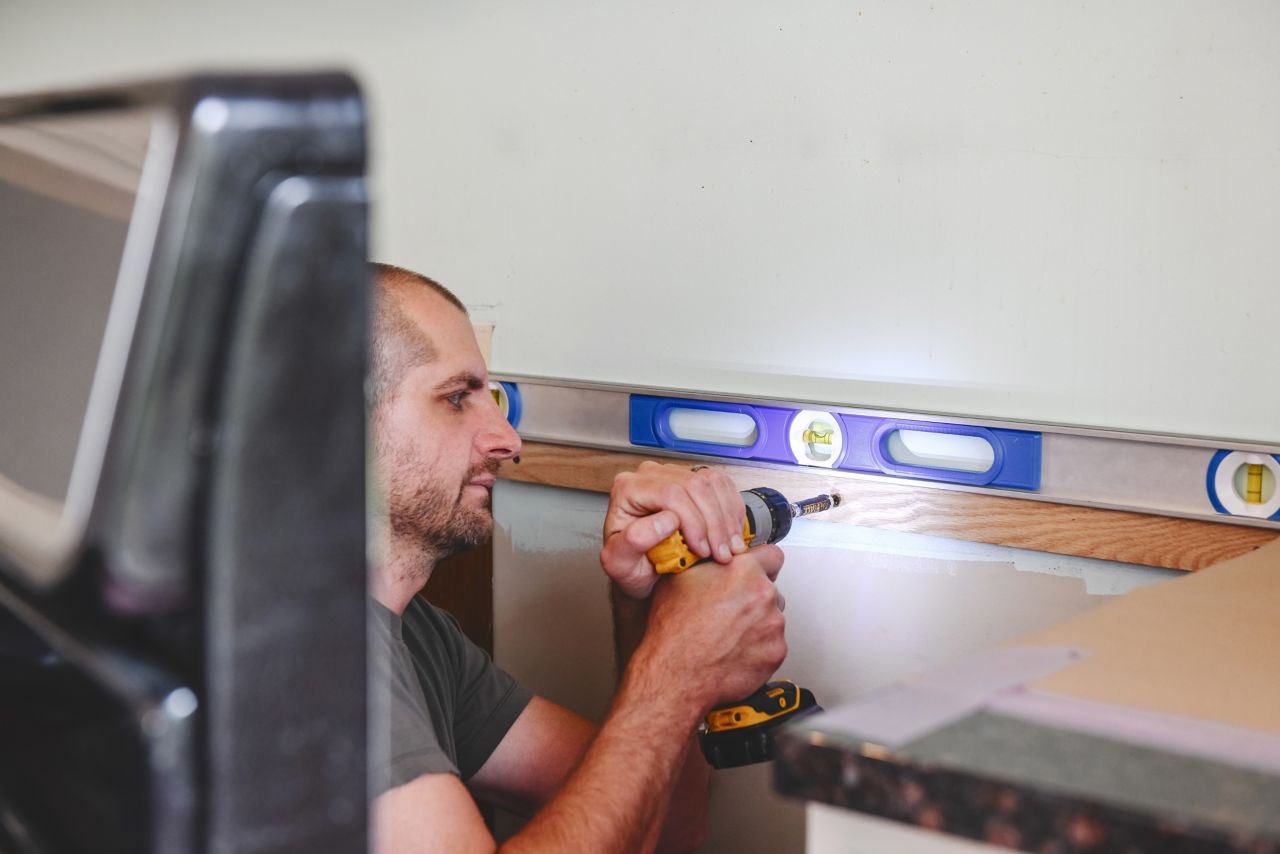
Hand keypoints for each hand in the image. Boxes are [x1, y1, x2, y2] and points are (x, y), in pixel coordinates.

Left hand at [601, 462, 747, 598]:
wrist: (640, 569)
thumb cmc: (628, 566)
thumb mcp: (620, 564)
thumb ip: (634, 541)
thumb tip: (666, 520)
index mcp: (627, 489)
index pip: (670, 493)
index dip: (694, 521)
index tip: (702, 551)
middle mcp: (649, 475)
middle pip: (695, 485)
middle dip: (714, 522)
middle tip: (722, 554)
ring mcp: (673, 473)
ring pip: (711, 482)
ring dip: (726, 517)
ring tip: (730, 548)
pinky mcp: (692, 478)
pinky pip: (720, 483)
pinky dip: (732, 509)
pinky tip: (731, 533)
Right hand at [637, 545, 786, 709]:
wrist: (675, 675)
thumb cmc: (674, 631)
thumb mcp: (680, 579)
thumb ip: (708, 563)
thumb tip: (714, 557)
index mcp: (742, 570)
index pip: (771, 555)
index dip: (761, 564)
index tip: (757, 572)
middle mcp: (763, 595)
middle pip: (771, 590)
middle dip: (755, 598)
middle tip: (731, 612)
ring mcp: (773, 625)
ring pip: (773, 618)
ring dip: (757, 624)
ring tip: (729, 635)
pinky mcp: (776, 652)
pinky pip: (773, 645)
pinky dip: (759, 649)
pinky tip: (735, 651)